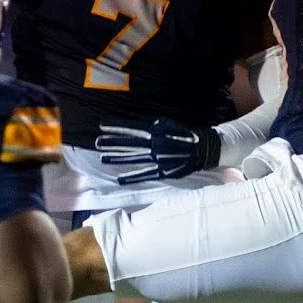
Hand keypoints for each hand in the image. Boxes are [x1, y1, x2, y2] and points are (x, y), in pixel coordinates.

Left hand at [95, 119, 220, 182]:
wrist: (206, 148)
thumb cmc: (186, 134)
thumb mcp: (169, 123)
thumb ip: (154, 124)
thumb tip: (138, 123)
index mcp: (158, 130)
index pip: (133, 127)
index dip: (117, 125)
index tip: (102, 124)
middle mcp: (156, 144)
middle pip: (130, 143)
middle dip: (112, 142)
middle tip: (97, 142)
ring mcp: (160, 158)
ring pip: (135, 158)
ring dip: (118, 158)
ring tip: (103, 158)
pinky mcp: (165, 171)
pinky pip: (146, 174)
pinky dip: (133, 177)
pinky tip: (120, 179)